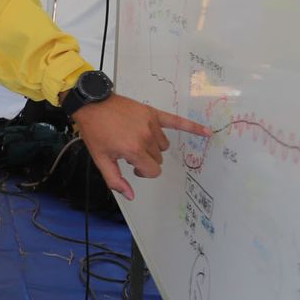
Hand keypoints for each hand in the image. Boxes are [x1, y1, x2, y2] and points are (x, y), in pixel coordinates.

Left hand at [70, 93, 210, 200]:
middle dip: (147, 159)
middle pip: (158, 158)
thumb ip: (116, 180)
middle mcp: (146, 137)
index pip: (153, 170)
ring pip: (163, 145)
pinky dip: (192, 127)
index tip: (132, 167)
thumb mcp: (101, 159)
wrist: (92, 104)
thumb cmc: (95, 132)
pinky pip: (176, 121)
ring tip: (136, 140)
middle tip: (129, 152)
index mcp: (134, 150)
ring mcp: (151, 124)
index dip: (144, 172)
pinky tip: (207, 132)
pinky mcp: (152, 113)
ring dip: (153, 147)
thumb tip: (131, 196)